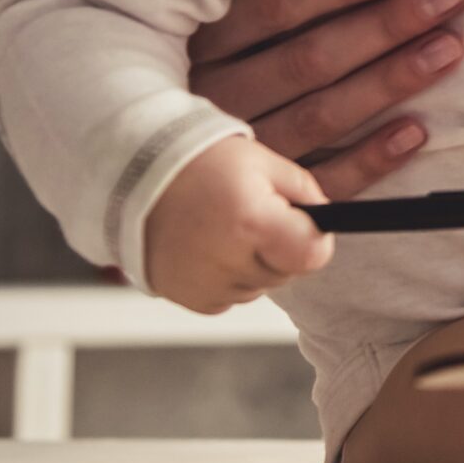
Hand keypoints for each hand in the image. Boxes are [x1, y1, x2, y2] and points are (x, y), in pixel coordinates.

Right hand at [142, 135, 334, 312]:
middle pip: (288, 272)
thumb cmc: (204, 163)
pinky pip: (232, 296)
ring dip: (255, 263)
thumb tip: (326, 220)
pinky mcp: (190, 299)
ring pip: (261, 286)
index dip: (315, 240)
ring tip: (228, 227)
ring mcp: (207, 286)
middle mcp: (229, 262)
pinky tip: (211, 246)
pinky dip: (229, 277)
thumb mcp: (265, 162)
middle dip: (283, 247)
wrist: (137, 178)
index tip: (303, 223)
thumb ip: (305, 192)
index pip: (313, 256)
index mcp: (253, 223)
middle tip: (255, 215)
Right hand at [188, 0, 463, 197]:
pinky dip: (370, 159)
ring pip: (320, 115)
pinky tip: (416, 131)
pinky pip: (321, 183)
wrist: (169, 173)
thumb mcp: (231, 23)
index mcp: (202, 43)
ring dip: (390, 81)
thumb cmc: (228, 65)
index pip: (277, 5)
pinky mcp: (260, 199)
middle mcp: (214, 96)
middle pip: (308, 59)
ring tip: (448, 49)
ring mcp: (236, 152)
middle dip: (385, 24)